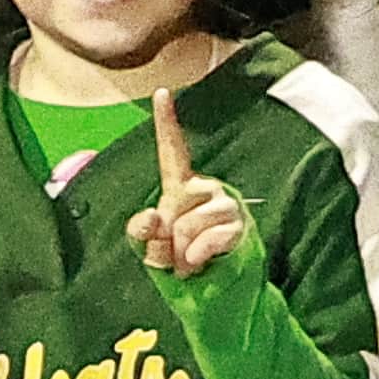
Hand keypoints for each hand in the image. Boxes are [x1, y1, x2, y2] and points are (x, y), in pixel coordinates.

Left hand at [125, 86, 253, 288]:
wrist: (215, 286)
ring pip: (185, 228)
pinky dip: (195, 258)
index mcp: (181, 186)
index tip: (162, 92)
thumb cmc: (181, 259)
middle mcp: (206, 188)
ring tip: (189, 261)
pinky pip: (206, 241)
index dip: (166, 122)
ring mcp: (224, 205)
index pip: (172, 150)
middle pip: (170, 212)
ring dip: (180, 255)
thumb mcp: (151, 246)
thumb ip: (140, 232)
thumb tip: (150, 220)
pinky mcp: (239, 226)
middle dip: (165, 242)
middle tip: (176, 254)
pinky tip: (199, 263)